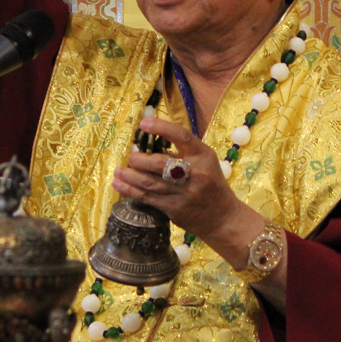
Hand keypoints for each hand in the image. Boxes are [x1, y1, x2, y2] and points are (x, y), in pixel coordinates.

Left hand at [113, 118, 261, 254]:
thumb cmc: (211, 184)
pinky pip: (147, 197)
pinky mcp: (174, 209)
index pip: (182, 137)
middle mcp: (195, 173)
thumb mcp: (205, 162)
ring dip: (130, 175)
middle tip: (130, 157)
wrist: (222, 217)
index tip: (143, 124)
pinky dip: (130, 190)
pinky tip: (119, 184)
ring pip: (150, 182)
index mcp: (203, 156)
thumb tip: (150, 144)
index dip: (162, 128)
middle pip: (160, 163)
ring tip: (118, 170)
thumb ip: (183, 152)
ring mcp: (184, 193)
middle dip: (139, 160)